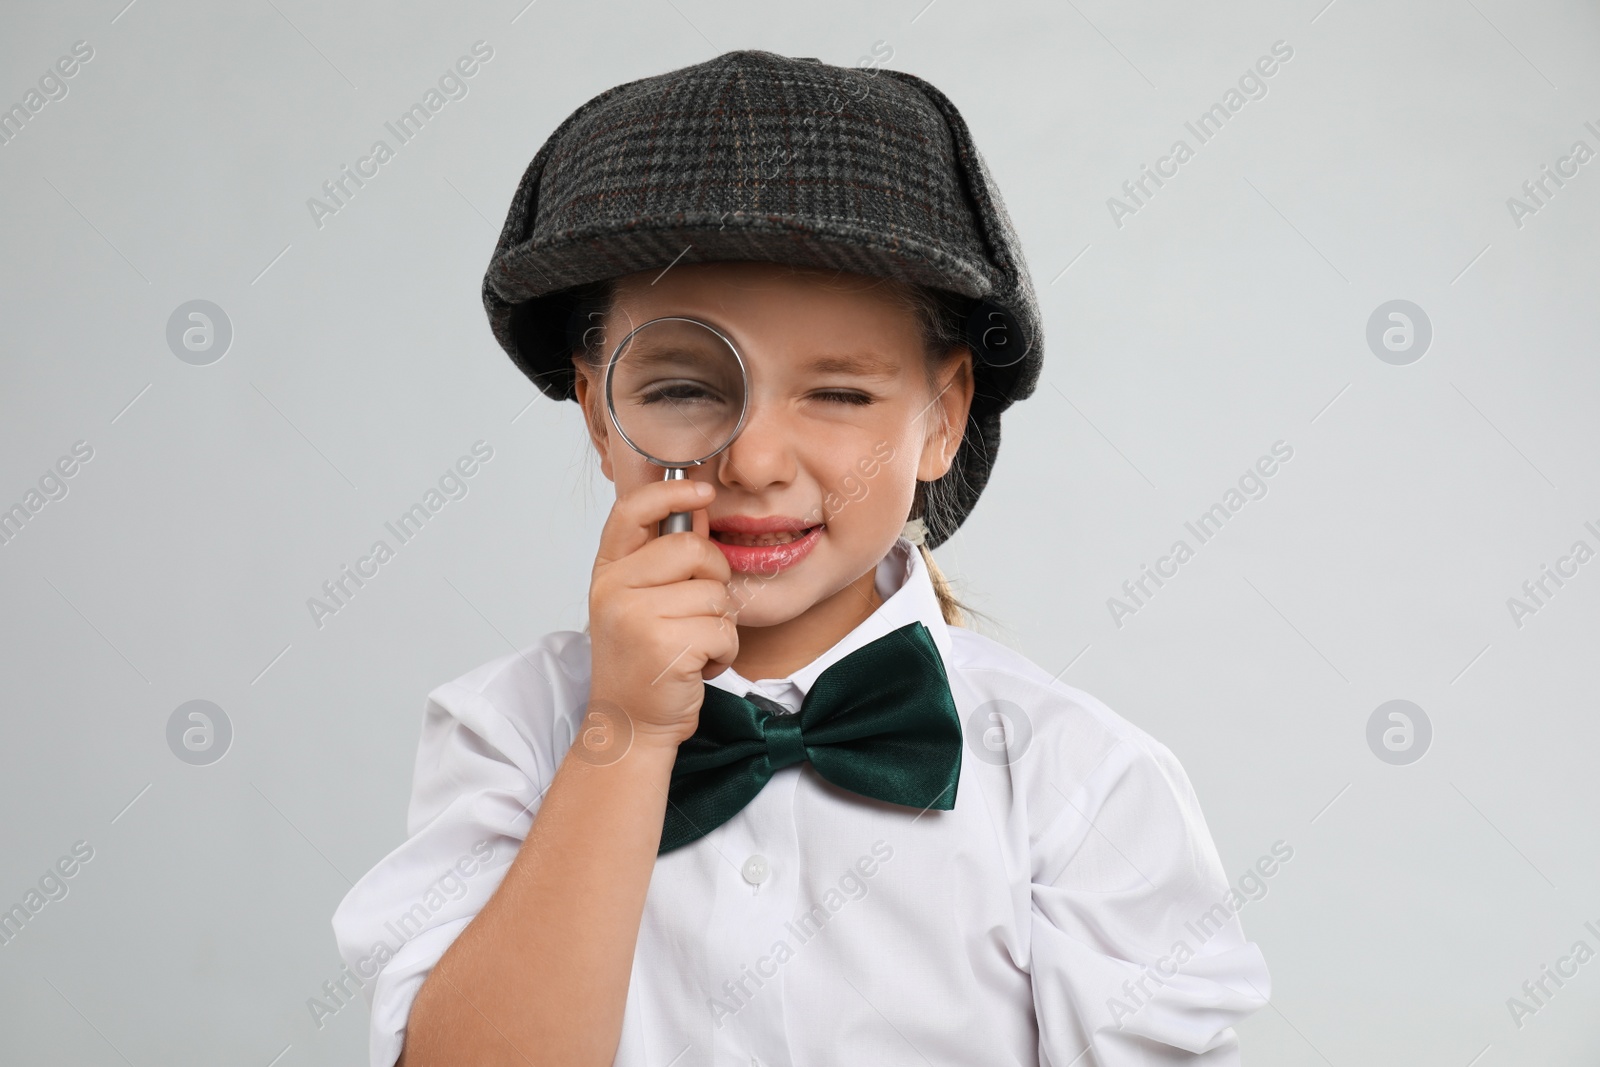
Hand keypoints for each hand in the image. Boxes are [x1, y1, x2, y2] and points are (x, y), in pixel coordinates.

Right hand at [585, 478, 737, 752]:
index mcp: (607, 572)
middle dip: (714, 577)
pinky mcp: (663, 647)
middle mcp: (614, 590)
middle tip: (701, 610)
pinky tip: (698, 667)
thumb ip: (665, 559)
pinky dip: (723, 652)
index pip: (632, 510)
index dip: (670, 493)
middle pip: (692, 548)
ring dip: (720, 625)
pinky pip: (723, 629)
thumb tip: (698, 513)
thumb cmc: (641, 664)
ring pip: (714, 594)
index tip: (702, 491)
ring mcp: (635, 617)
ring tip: (692, 647)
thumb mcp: (640, 603)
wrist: (629, 726)